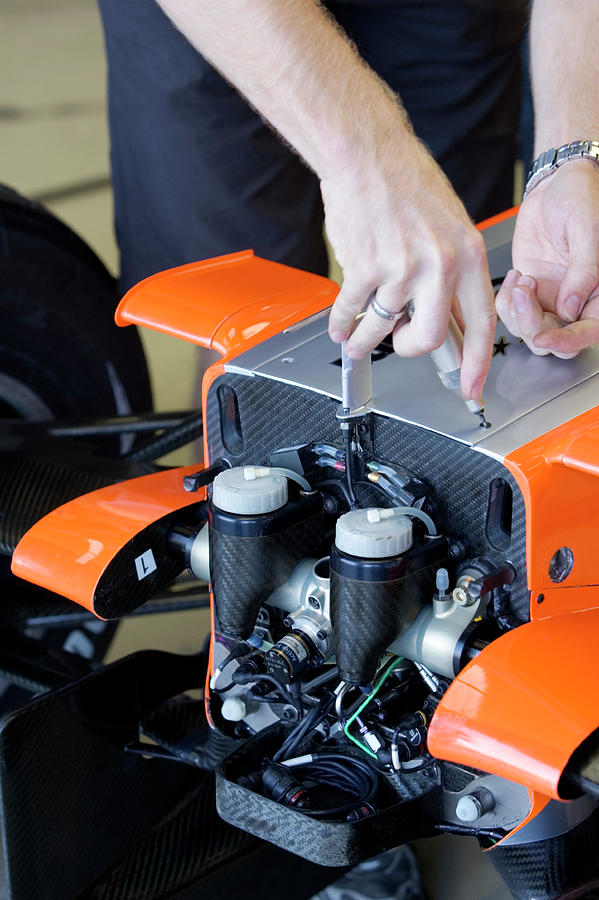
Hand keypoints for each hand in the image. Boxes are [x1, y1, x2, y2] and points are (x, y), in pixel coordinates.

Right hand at [324, 135, 495, 401]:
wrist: (365, 152)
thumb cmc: (405, 182)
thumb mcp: (449, 225)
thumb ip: (451, 272)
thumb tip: (446, 317)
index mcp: (466, 253)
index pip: (480, 322)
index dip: (476, 362)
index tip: (470, 386)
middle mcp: (438, 264)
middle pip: (427, 339)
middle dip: (408, 349)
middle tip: (399, 342)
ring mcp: (400, 268)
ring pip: (382, 329)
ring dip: (364, 339)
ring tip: (355, 336)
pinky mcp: (364, 267)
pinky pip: (351, 312)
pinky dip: (341, 323)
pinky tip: (340, 323)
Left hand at [496, 161, 598, 356]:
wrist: (558, 181)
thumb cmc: (584, 196)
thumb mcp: (588, 229)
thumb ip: (584, 271)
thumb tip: (570, 310)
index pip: (588, 332)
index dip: (566, 341)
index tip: (543, 336)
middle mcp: (579, 300)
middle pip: (556, 338)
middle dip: (534, 326)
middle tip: (524, 293)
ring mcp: (553, 297)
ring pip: (531, 330)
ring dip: (518, 313)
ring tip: (521, 279)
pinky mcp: (531, 290)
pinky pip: (513, 313)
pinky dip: (507, 302)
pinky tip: (516, 277)